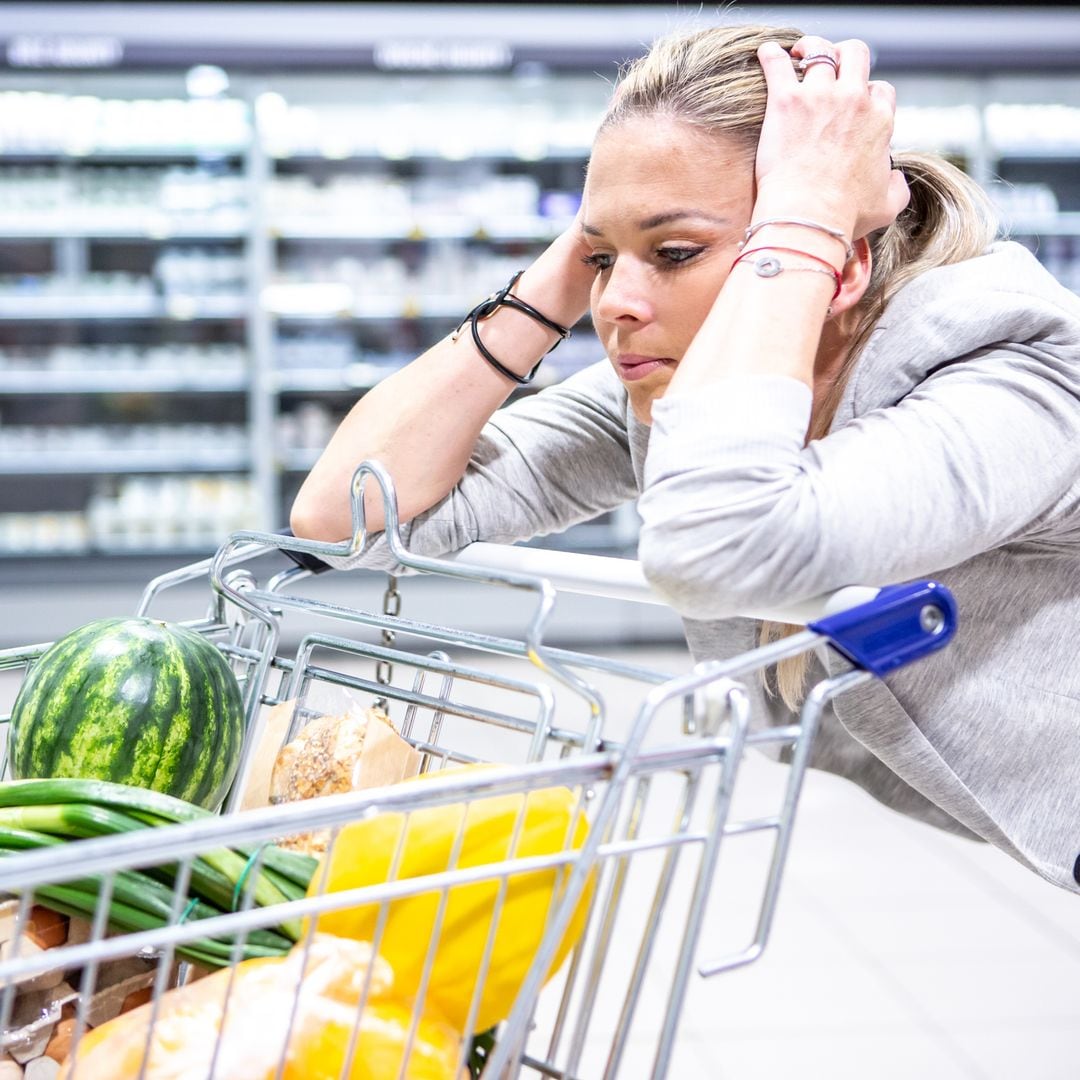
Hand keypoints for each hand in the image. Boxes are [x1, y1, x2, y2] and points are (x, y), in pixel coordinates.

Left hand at [754, 36, 908, 241]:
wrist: (808, 216)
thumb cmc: (844, 216)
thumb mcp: (888, 205)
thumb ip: (897, 186)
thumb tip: (895, 177)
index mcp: (880, 120)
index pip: (880, 89)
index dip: (867, 93)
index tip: (853, 104)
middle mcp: (853, 100)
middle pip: (855, 55)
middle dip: (843, 55)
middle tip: (827, 63)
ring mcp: (819, 97)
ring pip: (819, 52)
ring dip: (808, 50)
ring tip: (796, 55)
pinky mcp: (786, 102)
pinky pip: (777, 64)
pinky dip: (771, 55)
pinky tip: (766, 54)